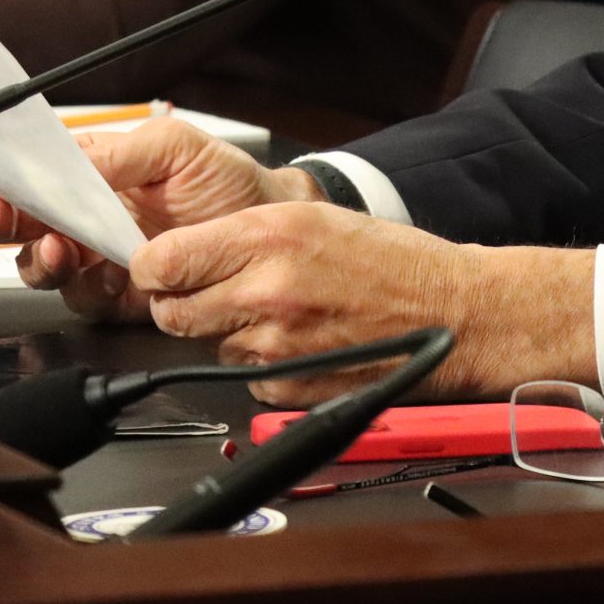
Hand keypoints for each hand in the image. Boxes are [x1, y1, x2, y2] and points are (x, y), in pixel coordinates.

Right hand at [0, 118, 316, 323]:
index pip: (36, 181)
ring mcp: (103, 258)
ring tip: (60, 250)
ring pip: (48, 269)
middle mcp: (90, 218)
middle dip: (8, 227)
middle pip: (27, 228)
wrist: (268, 226)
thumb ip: (120, 154)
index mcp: (95, 175)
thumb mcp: (175, 148)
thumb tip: (70, 160)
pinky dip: (88, 289)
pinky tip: (105, 276)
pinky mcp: (124, 295)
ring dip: (44, 261)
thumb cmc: (225, 180)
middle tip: (10, 223)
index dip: (8, 189)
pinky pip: (87, 300)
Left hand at [125, 206, 596, 405]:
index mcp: (269, 236)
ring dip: (228, 332)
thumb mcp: (312, 216)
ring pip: (208, 345)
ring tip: (279, 310)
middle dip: (183, 304)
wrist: (451, 313)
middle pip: (170, 313)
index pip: (160, 262)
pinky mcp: (287, 387)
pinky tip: (300, 339)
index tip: (160, 268)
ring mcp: (276, 344)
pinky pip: (245, 375)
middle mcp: (266, 289)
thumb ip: (240, 234)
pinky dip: (261, 362)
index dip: (152, 268)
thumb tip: (178, 253)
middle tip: (215, 291)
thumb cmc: (391, 261)